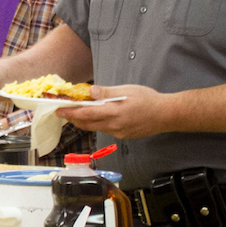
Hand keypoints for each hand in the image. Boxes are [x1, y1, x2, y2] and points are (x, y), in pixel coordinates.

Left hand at [57, 85, 173, 137]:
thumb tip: (91, 91)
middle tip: (64, 112)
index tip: (59, 110)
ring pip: (96, 128)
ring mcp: (118, 133)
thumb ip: (107, 92)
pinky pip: (105, 130)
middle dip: (74, 119)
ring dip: (85, 122)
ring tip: (78, 113)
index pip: (86, 115)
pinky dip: (97, 123)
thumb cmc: (148, 100)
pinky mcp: (123, 136)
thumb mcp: (127, 90)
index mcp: (114, 113)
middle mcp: (114, 126)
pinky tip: (97, 116)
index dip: (71, 113)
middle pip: (87, 125)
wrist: (166, 115)